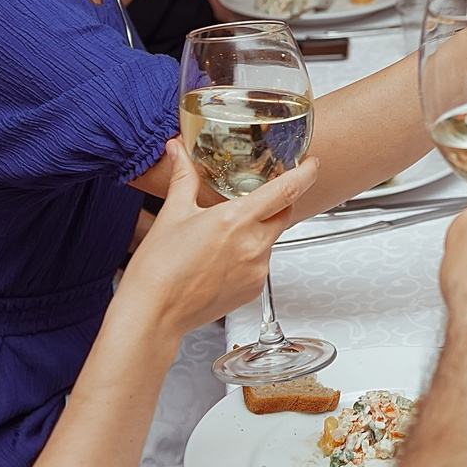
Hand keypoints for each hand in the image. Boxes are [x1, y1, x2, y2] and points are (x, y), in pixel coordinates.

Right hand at [117, 145, 319, 335]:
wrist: (154, 314)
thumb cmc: (159, 270)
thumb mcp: (173, 214)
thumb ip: (184, 178)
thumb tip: (178, 151)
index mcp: (236, 220)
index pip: (287, 191)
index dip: (306, 174)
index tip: (312, 163)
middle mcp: (253, 245)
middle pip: (285, 213)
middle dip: (280, 201)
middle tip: (263, 193)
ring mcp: (257, 270)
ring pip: (271, 239)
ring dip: (259, 230)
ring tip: (225, 235)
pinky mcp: (254, 289)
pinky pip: (262, 263)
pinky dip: (250, 254)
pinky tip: (223, 257)